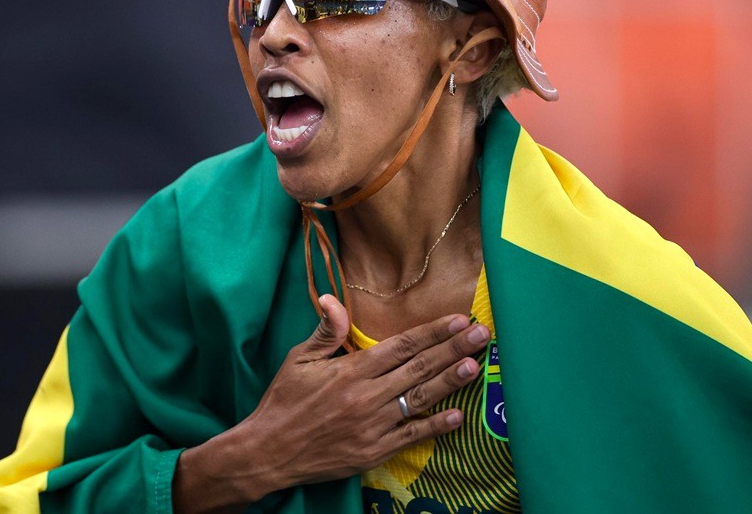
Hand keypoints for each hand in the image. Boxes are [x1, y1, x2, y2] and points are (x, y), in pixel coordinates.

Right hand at [242, 293, 489, 489]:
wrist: (269, 452)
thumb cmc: (284, 401)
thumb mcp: (298, 360)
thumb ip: (326, 331)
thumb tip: (332, 298)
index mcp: (351, 370)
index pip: (401, 345)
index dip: (432, 332)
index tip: (458, 319)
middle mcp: (367, 396)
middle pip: (419, 367)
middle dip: (453, 349)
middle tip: (482, 335)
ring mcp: (374, 425)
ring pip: (421, 398)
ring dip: (452, 381)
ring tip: (476, 365)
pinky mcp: (375, 451)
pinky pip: (412, 435)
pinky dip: (436, 425)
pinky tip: (458, 415)